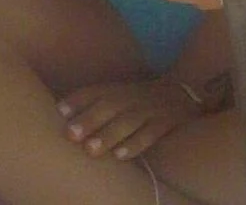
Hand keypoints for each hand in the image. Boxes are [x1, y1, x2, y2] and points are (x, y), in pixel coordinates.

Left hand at [57, 77, 199, 160]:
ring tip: (90, 150)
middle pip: (110, 105)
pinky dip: (135, 145)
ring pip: (129, 121)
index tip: (59, 111)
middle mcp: (135, 96)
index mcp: (121, 89)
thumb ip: (96, 103)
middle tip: (71, 134)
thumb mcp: (122, 97)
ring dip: (108, 135)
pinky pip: (151, 134)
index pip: (97, 91)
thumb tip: (61, 112)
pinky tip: (120, 156)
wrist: (186, 96)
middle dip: (90, 119)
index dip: (79, 99)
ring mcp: (152, 109)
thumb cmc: (142, 102)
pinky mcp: (168, 123)